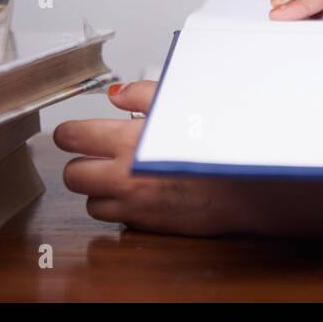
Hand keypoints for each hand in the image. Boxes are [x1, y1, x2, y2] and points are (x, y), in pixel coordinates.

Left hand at [55, 80, 246, 236]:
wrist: (251, 185)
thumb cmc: (221, 142)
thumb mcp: (184, 104)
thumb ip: (143, 95)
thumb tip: (116, 95)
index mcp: (129, 141)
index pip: (72, 137)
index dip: (71, 133)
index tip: (76, 132)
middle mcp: (124, 177)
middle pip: (72, 176)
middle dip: (82, 163)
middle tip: (98, 155)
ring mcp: (133, 206)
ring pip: (91, 203)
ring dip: (101, 190)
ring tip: (125, 175)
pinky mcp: (147, 226)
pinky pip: (119, 219)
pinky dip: (123, 208)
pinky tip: (145, 193)